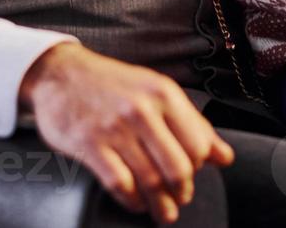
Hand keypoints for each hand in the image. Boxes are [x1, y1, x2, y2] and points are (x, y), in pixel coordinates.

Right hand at [18, 43, 234, 223]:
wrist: (61, 73)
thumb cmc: (112, 85)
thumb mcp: (156, 92)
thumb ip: (192, 123)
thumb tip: (225, 157)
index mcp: (163, 94)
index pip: (197, 145)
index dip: (197, 168)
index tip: (190, 175)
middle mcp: (141, 110)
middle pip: (177, 168)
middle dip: (182, 191)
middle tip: (180, 199)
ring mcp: (114, 127)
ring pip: (150, 180)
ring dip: (160, 204)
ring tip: (163, 212)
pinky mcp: (90, 144)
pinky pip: (120, 184)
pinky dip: (132, 200)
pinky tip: (135, 202)